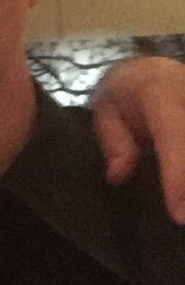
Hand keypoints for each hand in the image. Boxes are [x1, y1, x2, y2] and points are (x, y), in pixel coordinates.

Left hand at [91, 55, 184, 222]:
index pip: (174, 136)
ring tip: (180, 207)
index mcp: (163, 94)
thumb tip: (118, 175)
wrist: (152, 67)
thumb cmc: (126, 92)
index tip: (179, 214)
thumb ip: (115, 140)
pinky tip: (183, 194)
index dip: (178, 175)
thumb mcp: (106, 107)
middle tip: (180, 217)